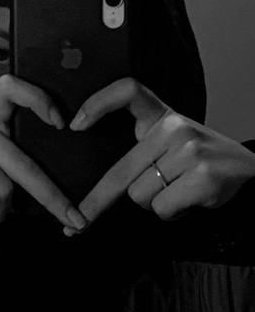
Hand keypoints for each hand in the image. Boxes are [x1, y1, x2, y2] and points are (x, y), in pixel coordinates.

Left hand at [64, 77, 254, 235]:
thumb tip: (99, 180)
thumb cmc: (197, 156)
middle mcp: (174, 128)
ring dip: (151, 202)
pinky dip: (169, 213)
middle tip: (79, 221)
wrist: (246, 167)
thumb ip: (141, 145)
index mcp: (162, 114)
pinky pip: (162, 208)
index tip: (75, 125)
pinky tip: (185, 200)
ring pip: (140, 195)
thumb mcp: (171, 138)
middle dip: (99, 201)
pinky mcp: (202, 176)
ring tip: (174, 190)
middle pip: (121, 172)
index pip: (128, 90)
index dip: (97, 103)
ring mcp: (189, 151)